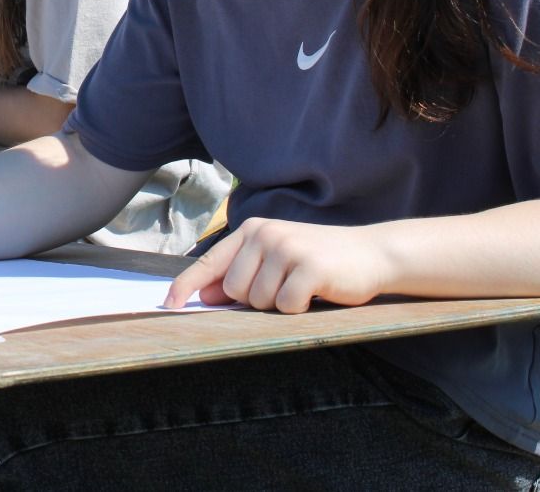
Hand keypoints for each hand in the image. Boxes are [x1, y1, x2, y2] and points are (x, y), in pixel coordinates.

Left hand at [164, 217, 392, 313]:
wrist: (370, 254)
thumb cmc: (319, 260)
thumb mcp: (276, 261)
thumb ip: (242, 275)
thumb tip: (205, 297)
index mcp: (253, 231)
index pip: (211, 262)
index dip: (187, 285)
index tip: (169, 304)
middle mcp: (266, 235)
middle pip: (235, 290)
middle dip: (256, 300)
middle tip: (285, 286)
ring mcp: (287, 249)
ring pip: (260, 301)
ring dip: (280, 304)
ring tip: (302, 286)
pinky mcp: (309, 268)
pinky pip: (286, 306)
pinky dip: (300, 309)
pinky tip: (316, 292)